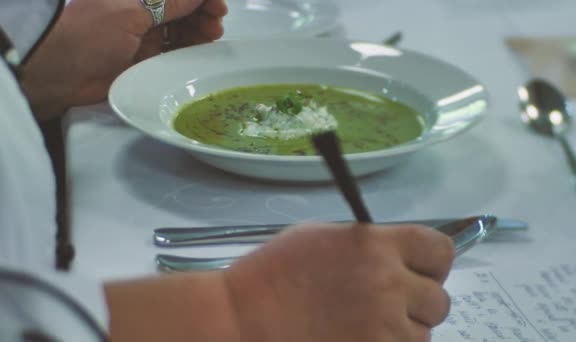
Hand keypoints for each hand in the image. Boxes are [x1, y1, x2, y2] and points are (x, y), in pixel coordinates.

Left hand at [21, 0, 226, 119]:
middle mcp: (139, 10)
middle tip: (215, 25)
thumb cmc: (88, 34)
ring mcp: (140, 36)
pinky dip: (186, 51)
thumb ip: (169, 1)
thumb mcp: (131, 10)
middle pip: (179, 9)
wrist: (55, 74)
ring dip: (197, 32)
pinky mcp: (141, 61)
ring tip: (210, 37)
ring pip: (179, 31)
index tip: (217, 6)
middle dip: (201, 13)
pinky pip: (171, 53)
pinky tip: (198, 52)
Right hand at [224, 222, 453, 340]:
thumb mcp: (322, 237)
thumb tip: (396, 257)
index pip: (439, 250)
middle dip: (418, 301)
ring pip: (424, 334)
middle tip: (389, 303)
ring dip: (404, 331)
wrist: (245, 319)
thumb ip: (367, 244)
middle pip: (439, 299)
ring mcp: (384, 328)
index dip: (431, 262)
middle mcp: (388, 285)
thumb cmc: (275, 271)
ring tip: (368, 326)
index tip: (417, 270)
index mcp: (374, 245)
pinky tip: (359, 338)